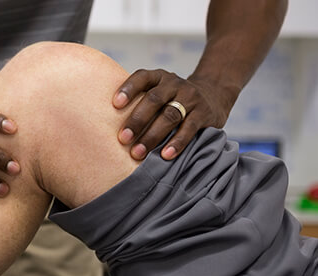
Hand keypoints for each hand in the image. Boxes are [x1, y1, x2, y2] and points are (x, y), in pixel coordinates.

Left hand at [113, 69, 235, 160]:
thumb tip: (104, 125)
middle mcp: (175, 84)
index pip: (142, 77)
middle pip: (154, 99)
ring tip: (138, 153)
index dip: (128, 89)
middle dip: (137, 120)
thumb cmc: (171, 100)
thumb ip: (138, 102)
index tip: (115, 105)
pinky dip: (177, 142)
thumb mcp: (157, 92)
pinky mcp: (204, 113)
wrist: (213, 95)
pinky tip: (165, 155)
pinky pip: (189, 128)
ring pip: (170, 115)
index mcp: (158, 77)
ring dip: (152, 135)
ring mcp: (191, 97)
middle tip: (123, 139)